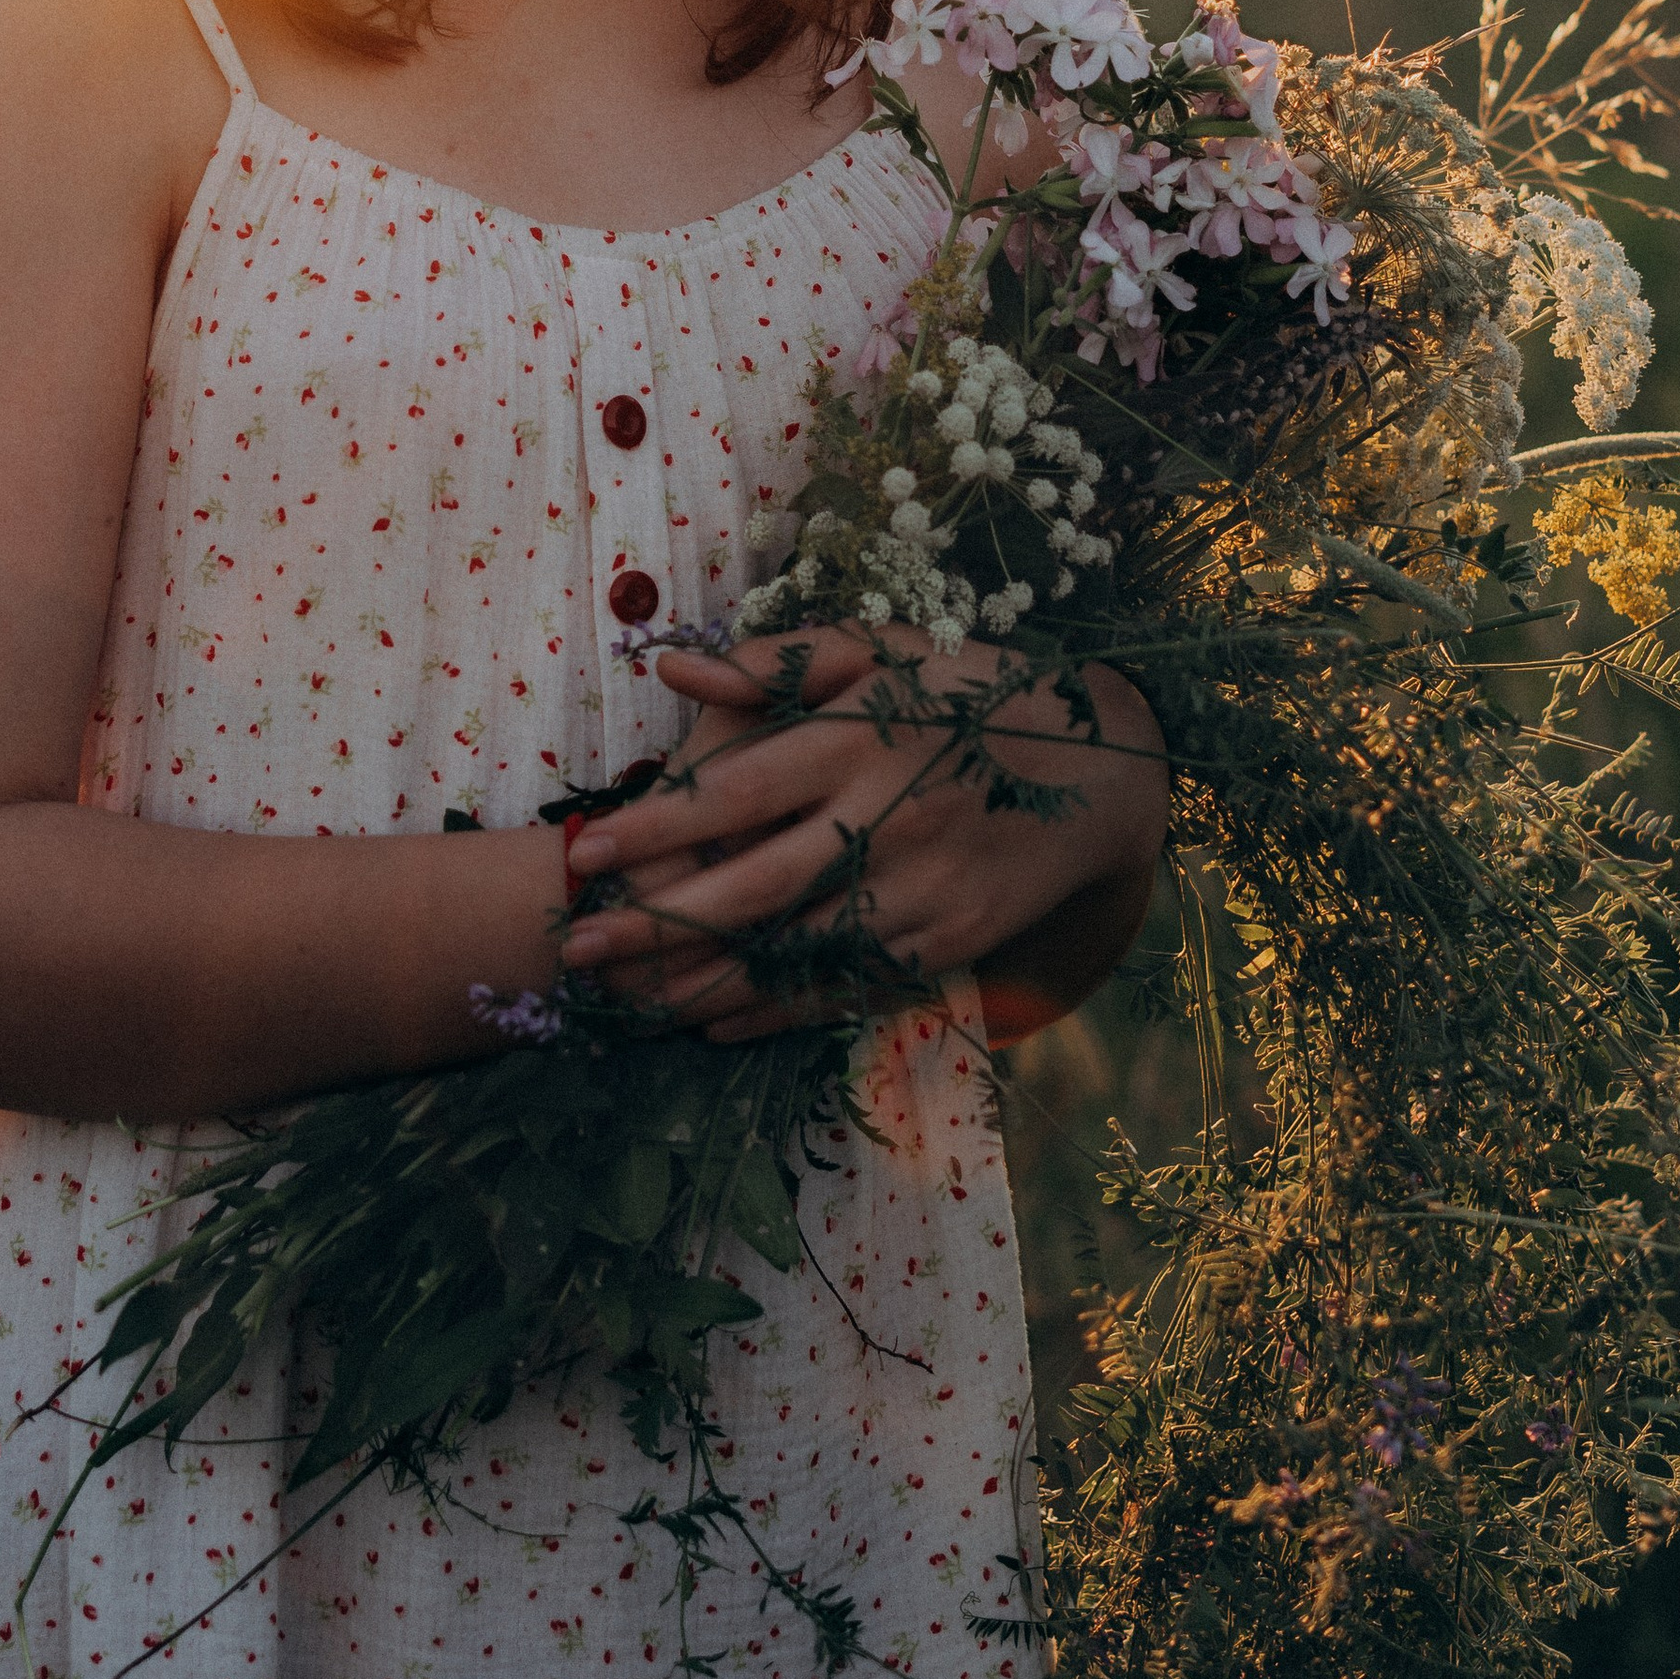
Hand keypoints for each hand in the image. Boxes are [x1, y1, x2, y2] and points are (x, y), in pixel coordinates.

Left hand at [559, 625, 1167, 1044]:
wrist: (1103, 771)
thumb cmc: (971, 695)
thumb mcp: (884, 652)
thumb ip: (777, 663)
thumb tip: (671, 670)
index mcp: (860, 740)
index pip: (738, 792)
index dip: (657, 828)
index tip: (588, 853)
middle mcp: (886, 819)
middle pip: (754, 887)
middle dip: (657, 926)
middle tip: (577, 951)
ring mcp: (919, 889)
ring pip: (794, 953)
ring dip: (705, 984)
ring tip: (627, 1002)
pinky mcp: (947, 941)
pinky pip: (848, 989)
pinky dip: (780, 1013)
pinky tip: (719, 1026)